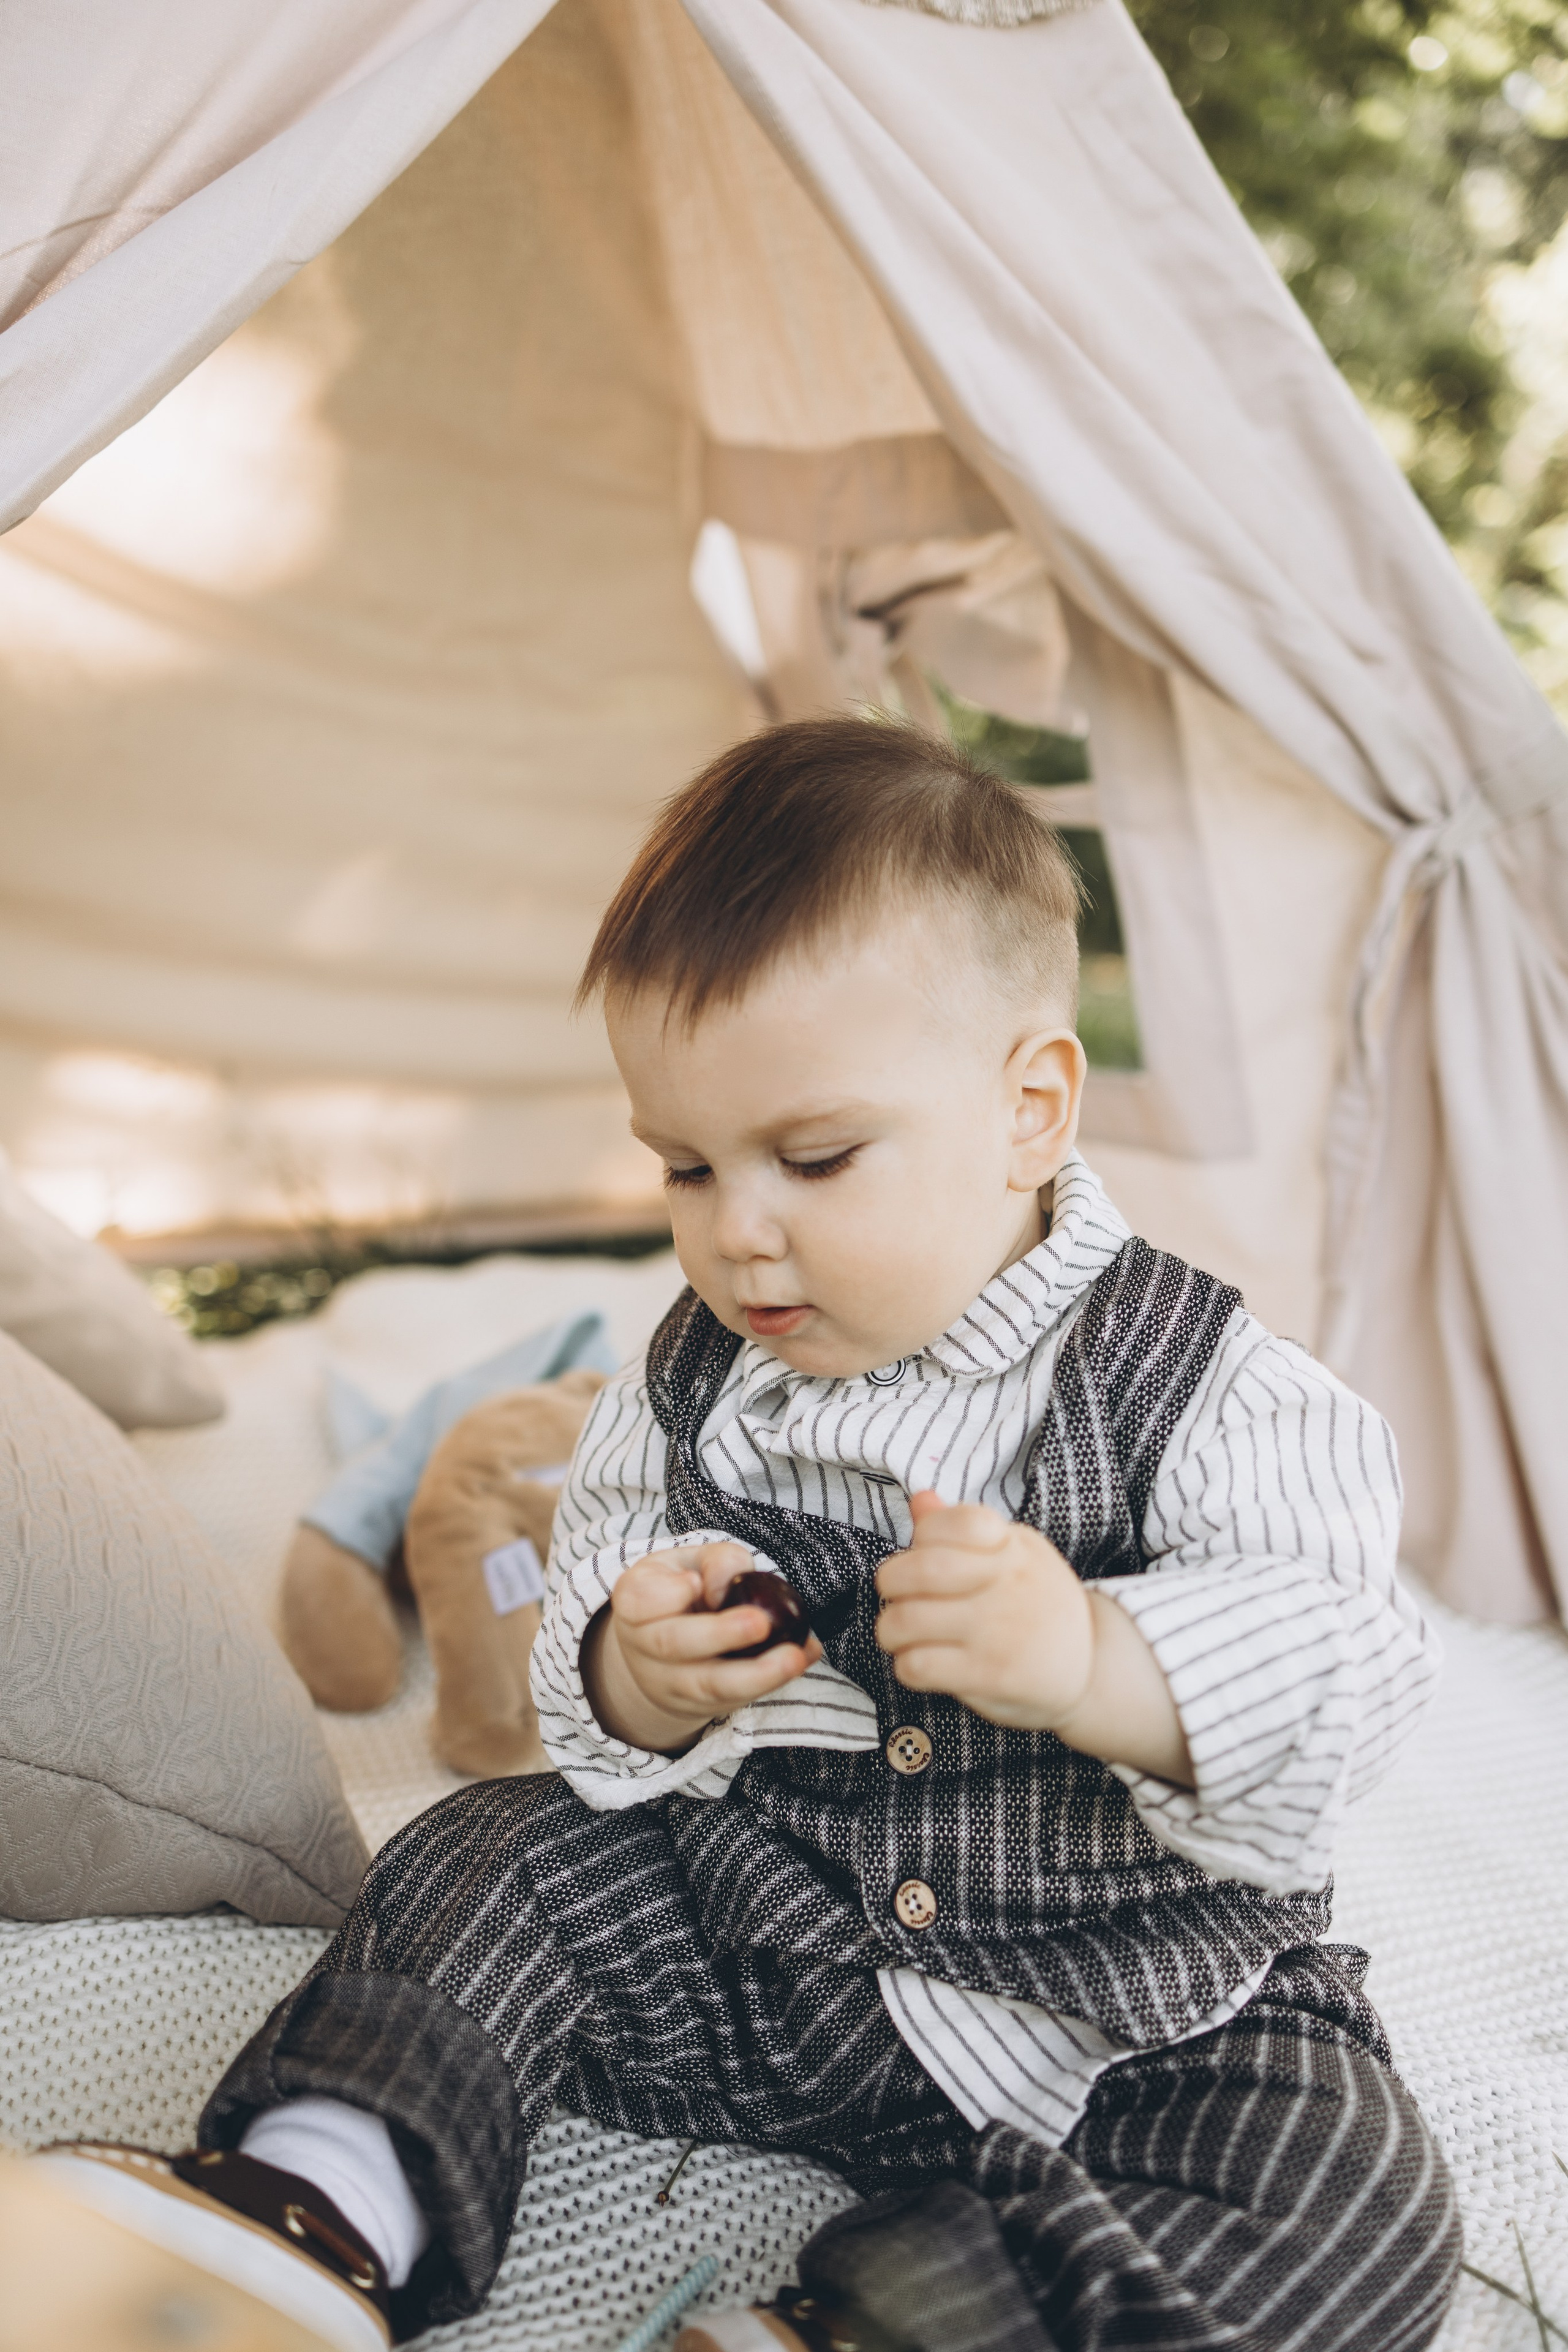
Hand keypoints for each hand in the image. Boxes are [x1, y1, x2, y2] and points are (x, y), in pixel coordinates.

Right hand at [584, 1543, 822, 1755]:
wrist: (662, 1653)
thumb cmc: (681, 1591)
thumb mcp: (691, 1562)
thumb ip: (716, 1561)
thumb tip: (731, 1583)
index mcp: (635, 1601)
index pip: (640, 1600)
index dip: (667, 1594)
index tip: (695, 1582)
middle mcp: (645, 1646)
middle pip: (673, 1644)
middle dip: (719, 1634)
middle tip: (760, 1623)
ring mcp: (671, 1683)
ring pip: (708, 1685)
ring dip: (755, 1674)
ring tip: (793, 1657)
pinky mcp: (702, 1706)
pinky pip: (736, 1699)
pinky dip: (774, 1680)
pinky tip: (802, 1658)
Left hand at [875, 1495, 1191, 1782]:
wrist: (1091, 1668)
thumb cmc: (1039, 1606)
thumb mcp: (1015, 1556)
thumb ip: (961, 1530)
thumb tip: (920, 1500)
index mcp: (1012, 1545)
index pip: (952, 1522)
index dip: (921, 1539)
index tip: (923, 1556)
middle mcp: (1009, 1581)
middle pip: (918, 1570)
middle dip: (890, 1584)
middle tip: (897, 1597)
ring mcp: (1000, 1629)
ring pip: (906, 1621)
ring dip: (891, 1631)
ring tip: (903, 1635)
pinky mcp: (991, 1674)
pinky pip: (917, 1665)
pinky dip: (906, 1666)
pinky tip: (923, 1663)